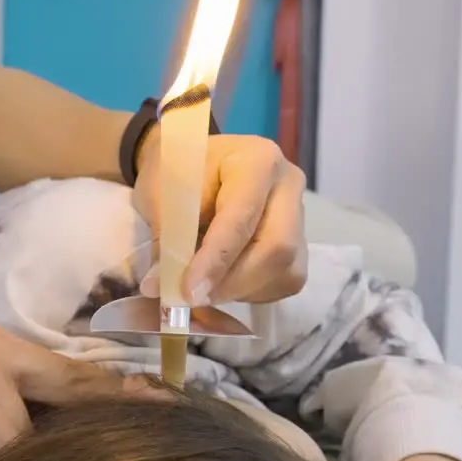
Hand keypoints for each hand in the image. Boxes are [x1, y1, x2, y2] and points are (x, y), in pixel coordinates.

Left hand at [134, 132, 306, 304]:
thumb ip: (166, 237)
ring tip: (201, 285)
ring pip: (282, 272)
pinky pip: (281, 283)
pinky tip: (221, 281)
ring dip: (236, 291)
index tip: (188, 291)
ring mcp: (299, 218)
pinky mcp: (298, 247)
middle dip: (231, 282)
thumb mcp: (162, 194)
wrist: (191, 165)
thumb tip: (162, 288)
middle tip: (191, 299)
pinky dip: (246, 293)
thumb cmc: (177, 173)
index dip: (216, 259)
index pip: (242, 217)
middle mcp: (288, 187)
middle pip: (277, 248)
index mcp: (257, 161)